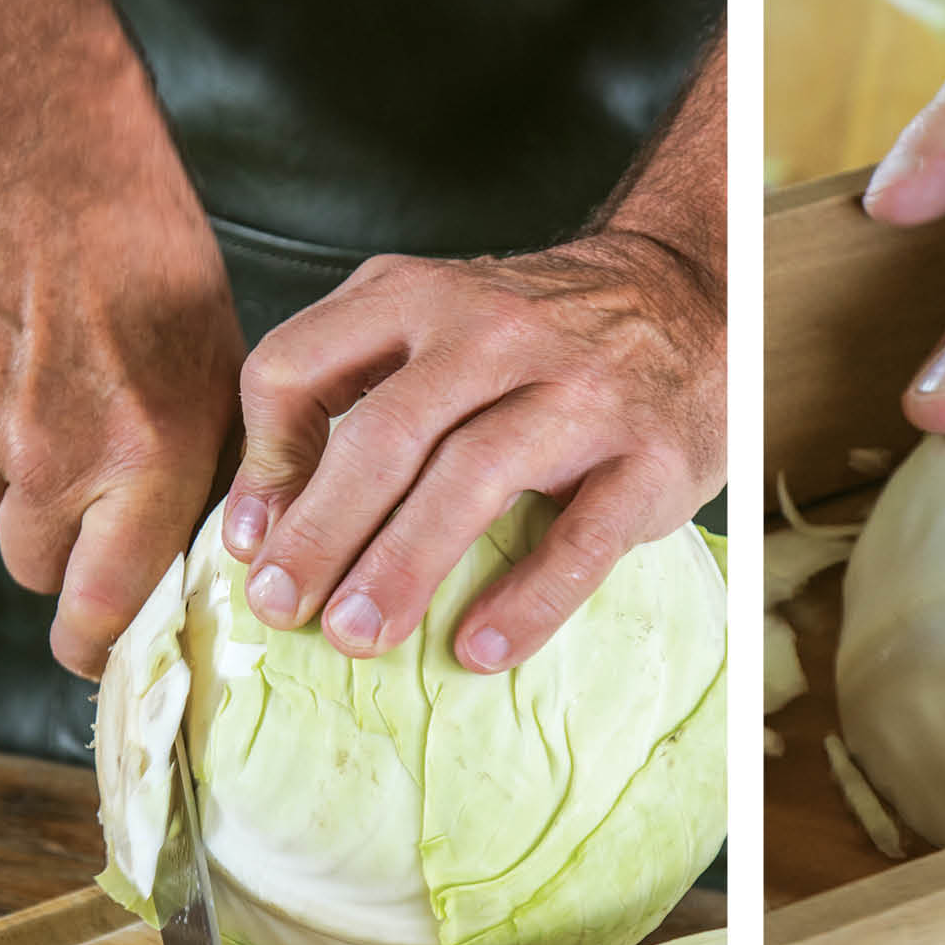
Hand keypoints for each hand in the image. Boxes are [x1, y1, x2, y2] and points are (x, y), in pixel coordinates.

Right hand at [0, 54, 239, 677]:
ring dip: (34, 491)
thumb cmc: (157, 285)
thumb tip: (202, 573)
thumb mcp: (222, 392)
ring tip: (70, 410)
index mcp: (146, 457)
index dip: (101, 645)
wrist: (51, 188)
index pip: (104, 603)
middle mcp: (53, 456)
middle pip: (42, 573)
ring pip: (1, 516)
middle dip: (73, 557)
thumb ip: (208, 489)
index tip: (108, 655)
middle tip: (103, 504)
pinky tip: (23, 381)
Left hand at [217, 231, 721, 671]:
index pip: (301, 366)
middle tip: (281, 608)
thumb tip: (260, 526)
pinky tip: (479, 649)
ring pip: (474, 479)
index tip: (252, 542)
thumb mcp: (437, 323)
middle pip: (386, 434)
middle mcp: (498, 331)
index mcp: (422, 296)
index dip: (263, 462)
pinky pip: (581, 539)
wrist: (692, 302)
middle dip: (321, 531)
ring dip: (404, 565)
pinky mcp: (650, 458)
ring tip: (358, 635)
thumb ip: (350, 393)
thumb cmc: (543, 337)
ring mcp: (582, 393)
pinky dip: (526, 600)